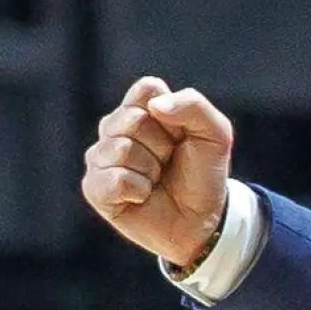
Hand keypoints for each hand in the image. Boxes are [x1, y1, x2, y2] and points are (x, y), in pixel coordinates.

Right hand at [81, 76, 233, 266]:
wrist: (202, 219)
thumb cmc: (203, 174)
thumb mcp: (216, 135)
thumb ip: (194, 107)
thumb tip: (155, 107)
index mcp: (141, 108)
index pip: (147, 89)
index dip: (172, 116)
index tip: (181, 136)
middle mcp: (115, 128)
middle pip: (133, 119)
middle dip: (162, 146)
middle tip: (169, 162)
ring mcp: (100, 157)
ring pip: (122, 149)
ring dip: (151, 170)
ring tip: (157, 180)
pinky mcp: (94, 187)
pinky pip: (114, 179)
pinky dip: (138, 190)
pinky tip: (143, 195)